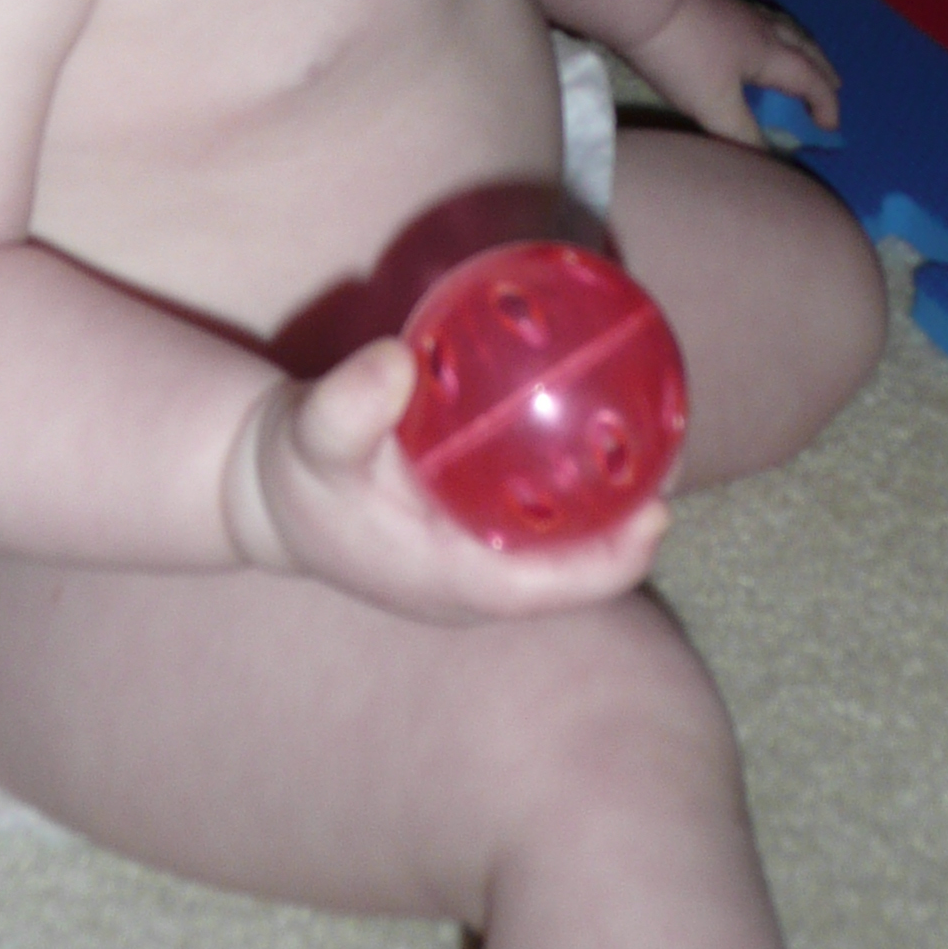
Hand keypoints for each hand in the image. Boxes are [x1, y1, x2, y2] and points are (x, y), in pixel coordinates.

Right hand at [221, 338, 668, 623]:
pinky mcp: (479, 526)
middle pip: (582, 561)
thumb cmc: (298, 475)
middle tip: (676, 447)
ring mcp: (483, 554)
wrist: (272, 494)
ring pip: (570, 536)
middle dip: (634, 517)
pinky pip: (545, 508)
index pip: (556, 587)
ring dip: (616, 496)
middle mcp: (482, 576)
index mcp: (455, 578)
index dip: (615, 558)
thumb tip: (397, 361)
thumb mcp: (310, 439)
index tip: (659, 510)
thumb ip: (346, 407)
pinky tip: (599, 417)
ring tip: (662, 430)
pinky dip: (578, 474)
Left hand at [620, 0, 841, 148]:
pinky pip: (761, 17)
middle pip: (803, 46)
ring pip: (783, 26)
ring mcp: (738, 8)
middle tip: (833, 84)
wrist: (644, 0)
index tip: (831, 127)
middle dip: (821, 68)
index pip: (810, 78)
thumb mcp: (714, 104)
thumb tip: (769, 161)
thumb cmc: (683, 55)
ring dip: (800, 45)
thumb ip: (742, 134)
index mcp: (768, 52)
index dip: (825, 103)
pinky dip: (772, 31)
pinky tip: (752, 34)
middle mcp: (761, 26)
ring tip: (801, 56)